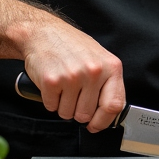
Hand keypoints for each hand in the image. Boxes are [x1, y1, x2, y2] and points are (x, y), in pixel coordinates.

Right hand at [22, 15, 125, 132]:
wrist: (43, 33)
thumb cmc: (71, 46)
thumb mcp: (100, 59)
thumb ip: (107, 83)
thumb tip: (109, 112)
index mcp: (111, 67)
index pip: (114, 105)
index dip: (103, 121)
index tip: (95, 125)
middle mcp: (93, 71)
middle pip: (86, 114)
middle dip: (77, 111)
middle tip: (73, 94)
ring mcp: (73, 76)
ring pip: (67, 113)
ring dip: (62, 105)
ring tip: (63, 85)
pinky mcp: (52, 81)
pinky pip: (51, 107)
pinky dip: (50, 100)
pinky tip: (53, 83)